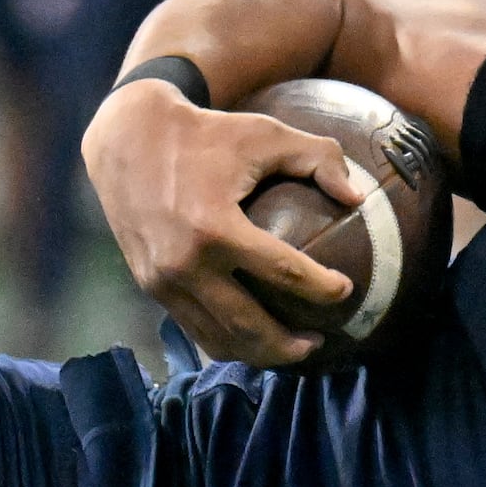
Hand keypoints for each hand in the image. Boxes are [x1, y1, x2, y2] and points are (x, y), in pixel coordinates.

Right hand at [81, 78, 362, 365]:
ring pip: (217, 338)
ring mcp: (162, 281)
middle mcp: (184, 263)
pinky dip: (226, 341)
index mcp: (214, 227)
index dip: (322, 288)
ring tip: (292, 349)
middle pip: (247, 326)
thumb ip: (317, 157)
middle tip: (321, 341)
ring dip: (258, 354)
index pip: (282, 272)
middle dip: (289, 345)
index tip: (346, 290)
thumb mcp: (264, 132)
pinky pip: (193, 328)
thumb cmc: (205, 132)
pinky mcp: (150, 285)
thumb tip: (357, 197)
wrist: (127, 139)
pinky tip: (253, 338)